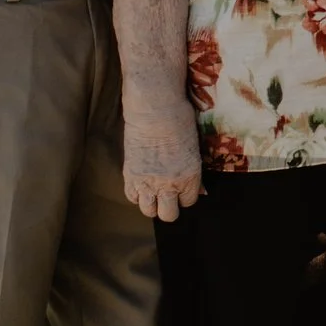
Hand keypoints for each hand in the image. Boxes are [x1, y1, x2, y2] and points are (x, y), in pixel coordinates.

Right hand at [121, 90, 204, 222]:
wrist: (154, 110)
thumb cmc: (180, 121)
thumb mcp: (194, 148)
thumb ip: (192, 170)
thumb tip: (195, 185)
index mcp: (189, 177)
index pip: (189, 201)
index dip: (187, 195)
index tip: (184, 188)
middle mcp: (168, 185)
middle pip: (169, 215)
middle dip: (171, 207)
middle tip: (170, 197)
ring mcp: (147, 183)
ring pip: (148, 211)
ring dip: (152, 204)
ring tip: (154, 193)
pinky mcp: (130, 176)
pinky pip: (132, 197)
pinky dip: (137, 194)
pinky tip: (142, 184)